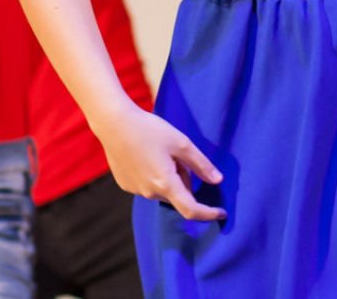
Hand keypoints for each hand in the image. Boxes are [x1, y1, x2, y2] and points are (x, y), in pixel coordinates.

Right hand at [98, 103, 225, 221]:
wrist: (114, 124)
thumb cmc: (150, 130)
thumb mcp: (181, 143)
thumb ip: (201, 165)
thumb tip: (218, 180)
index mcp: (166, 184)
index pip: (191, 210)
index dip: (208, 213)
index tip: (222, 212)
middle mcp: (150, 192)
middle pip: (177, 194)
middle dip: (185, 180)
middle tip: (179, 155)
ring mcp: (136, 190)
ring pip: (162, 189)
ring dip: (169, 178)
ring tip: (160, 151)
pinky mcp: (126, 184)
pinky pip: (148, 185)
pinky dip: (154, 175)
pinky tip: (147, 154)